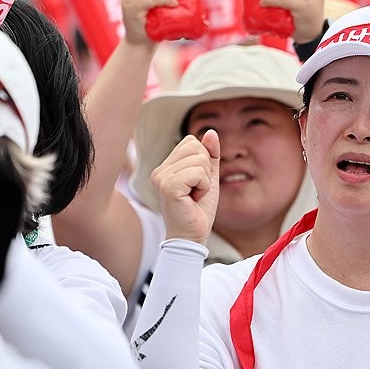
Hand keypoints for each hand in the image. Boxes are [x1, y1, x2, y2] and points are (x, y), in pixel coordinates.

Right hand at [152, 130, 220, 244]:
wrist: (192, 237)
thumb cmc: (199, 210)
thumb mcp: (208, 177)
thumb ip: (210, 155)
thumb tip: (210, 131)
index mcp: (165, 167)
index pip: (191, 142)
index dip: (203, 161)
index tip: (197, 183)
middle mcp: (159, 171)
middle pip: (195, 147)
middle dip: (205, 170)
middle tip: (196, 191)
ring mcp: (161, 178)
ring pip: (199, 160)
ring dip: (204, 181)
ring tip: (194, 196)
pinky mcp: (169, 187)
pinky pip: (197, 173)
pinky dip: (203, 186)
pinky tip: (194, 199)